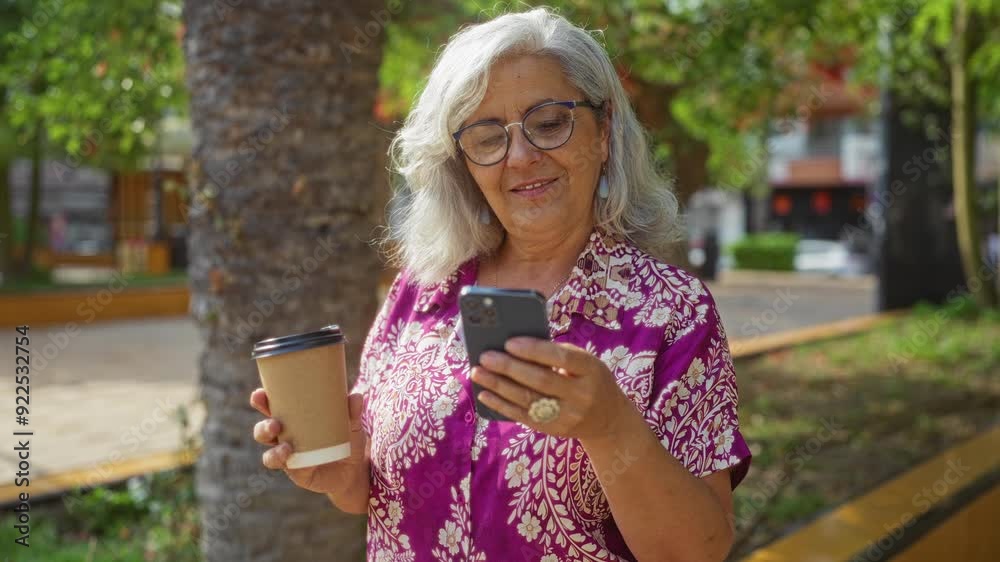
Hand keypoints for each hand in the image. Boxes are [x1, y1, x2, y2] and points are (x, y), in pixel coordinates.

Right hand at [250, 388, 369, 494]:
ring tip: (286, 447)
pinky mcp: (298, 473)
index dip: (261, 402)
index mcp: (293, 420)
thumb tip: (356, 397)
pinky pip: (289, 469)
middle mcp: (286, 439)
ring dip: (274, 452)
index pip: (271, 409)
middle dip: (263, 427)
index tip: (259, 394)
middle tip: (274, 424)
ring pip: (270, 455)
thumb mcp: (352, 424)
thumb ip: (352, 412)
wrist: (355, 470)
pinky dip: (290, 464)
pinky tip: (295, 460)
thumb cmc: (347, 439)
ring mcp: (289, 458)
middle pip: (263, 432)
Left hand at [471, 337, 635, 441]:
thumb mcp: (587, 363)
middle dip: (509, 368)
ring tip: (477, 372)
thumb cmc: (590, 380)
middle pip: (540, 381)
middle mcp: (581, 395)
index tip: (509, 342)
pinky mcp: (553, 430)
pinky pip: (523, 416)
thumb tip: (515, 347)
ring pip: (527, 400)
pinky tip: (485, 394)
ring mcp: (567, 416)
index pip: (561, 359)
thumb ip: (559, 355)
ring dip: (498, 386)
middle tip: (485, 357)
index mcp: (591, 371)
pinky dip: (501, 405)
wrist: (609, 420)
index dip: (534, 350)